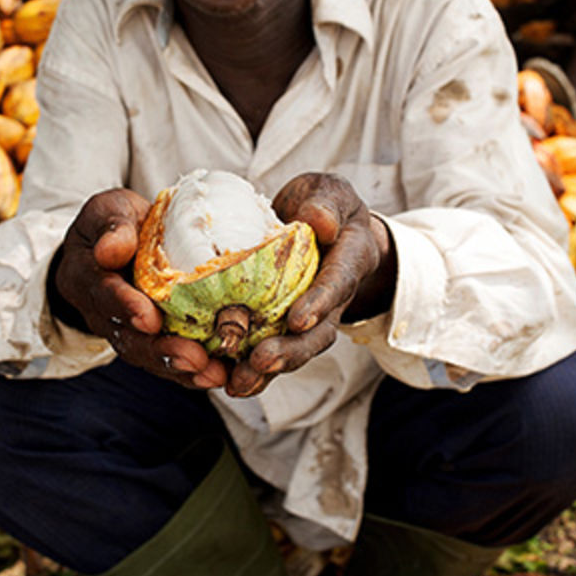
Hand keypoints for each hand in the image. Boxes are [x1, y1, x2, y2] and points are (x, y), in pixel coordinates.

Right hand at [52, 189, 227, 389]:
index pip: (105, 294)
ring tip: (212, 374)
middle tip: (192, 358)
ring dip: (182, 369)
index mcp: (89, 276)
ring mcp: (128, 330)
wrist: (112, 245)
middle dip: (162, 352)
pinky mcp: (151, 338)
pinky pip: (168, 361)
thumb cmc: (115, 224)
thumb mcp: (108, 210)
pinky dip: (193, 371)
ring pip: (151, 356)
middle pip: (130, 340)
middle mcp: (105, 312)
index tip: (148, 319)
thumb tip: (112, 249)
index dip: (126, 308)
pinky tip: (221, 375)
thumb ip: (112, 226)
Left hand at [224, 173, 395, 397]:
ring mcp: (309, 316)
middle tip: (261, 361)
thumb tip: (319, 221)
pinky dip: (251, 370)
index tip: (297, 319)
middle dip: (291, 351)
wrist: (321, 226)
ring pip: (295, 350)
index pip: (338, 283)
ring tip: (238, 383)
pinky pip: (272, 352)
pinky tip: (225, 381)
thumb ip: (327, 203)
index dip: (319, 303)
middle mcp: (334, 297)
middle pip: (318, 332)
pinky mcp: (284, 326)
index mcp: (350, 259)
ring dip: (267, 371)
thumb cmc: (324, 205)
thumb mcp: (330, 192)